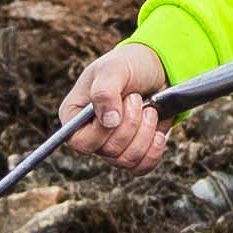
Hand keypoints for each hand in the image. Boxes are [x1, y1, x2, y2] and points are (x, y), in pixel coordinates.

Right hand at [65, 40, 173, 170]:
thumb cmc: (127, 65)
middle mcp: (90, 135)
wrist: (155, 69)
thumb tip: (109, 122)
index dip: (103, 131)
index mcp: (74, 116)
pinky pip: (141, 167)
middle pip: (109, 152)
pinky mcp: (133, 152)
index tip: (121, 105)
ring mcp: (111, 146)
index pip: (80, 142)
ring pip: (127, 160)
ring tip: (149, 109)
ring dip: (144, 133)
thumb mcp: (113, 69)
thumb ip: (105, 92)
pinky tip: (157, 132)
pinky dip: (153, 150)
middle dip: (131, 124)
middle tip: (136, 99)